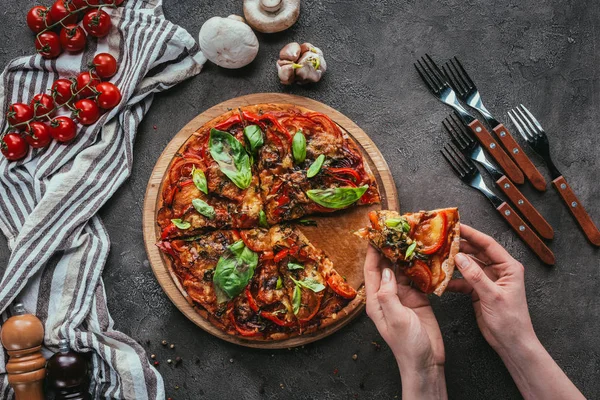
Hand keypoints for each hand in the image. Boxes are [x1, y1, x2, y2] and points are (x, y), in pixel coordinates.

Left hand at [364, 245, 445, 398]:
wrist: (427, 363)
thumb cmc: (408, 346)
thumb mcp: (396, 319)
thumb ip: (389, 295)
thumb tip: (387, 271)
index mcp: (376, 301)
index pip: (371, 270)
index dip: (372, 251)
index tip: (375, 233)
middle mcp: (387, 295)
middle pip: (386, 267)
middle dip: (389, 248)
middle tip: (396, 229)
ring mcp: (402, 296)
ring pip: (402, 270)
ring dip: (405, 255)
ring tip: (411, 237)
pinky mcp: (417, 298)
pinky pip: (416, 278)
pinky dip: (420, 267)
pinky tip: (424, 255)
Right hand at [446, 224, 535, 352]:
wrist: (512, 344)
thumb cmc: (510, 320)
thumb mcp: (492, 296)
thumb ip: (475, 276)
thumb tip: (459, 257)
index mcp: (508, 267)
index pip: (487, 244)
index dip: (471, 234)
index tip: (455, 226)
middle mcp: (498, 270)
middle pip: (477, 252)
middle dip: (460, 246)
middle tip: (441, 240)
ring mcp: (488, 280)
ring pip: (468, 265)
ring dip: (454, 262)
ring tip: (438, 257)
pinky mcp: (479, 291)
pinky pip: (464, 281)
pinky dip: (453, 280)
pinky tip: (441, 280)